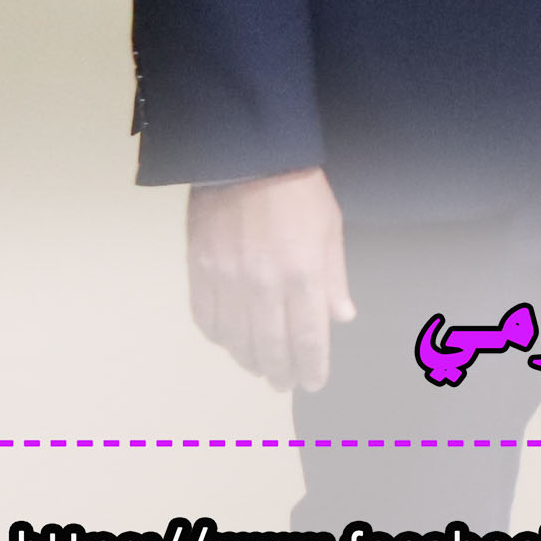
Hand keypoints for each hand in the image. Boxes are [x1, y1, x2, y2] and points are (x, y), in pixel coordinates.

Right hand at [186, 166, 353, 393]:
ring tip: (259, 366)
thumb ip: (333, 278)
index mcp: (302, 274)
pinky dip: (218, 335)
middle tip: (284, 384)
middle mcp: (263, 285)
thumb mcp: (331, 229)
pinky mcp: (199, 270)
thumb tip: (340, 319)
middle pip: (269, 346)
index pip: (308, 337)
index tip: (312, 383)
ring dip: (248, 359)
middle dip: (279, 371)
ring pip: (235, 338)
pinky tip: (228, 340)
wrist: (246, 156)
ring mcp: (226, 280)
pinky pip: (206, 317)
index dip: (311, 366)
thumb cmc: (300, 191)